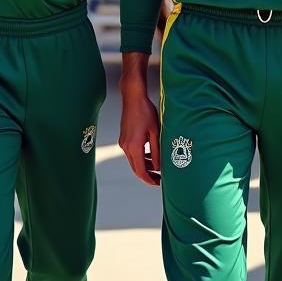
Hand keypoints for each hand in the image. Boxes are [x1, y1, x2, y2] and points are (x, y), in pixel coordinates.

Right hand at [118, 56, 160, 185]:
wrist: (133, 97)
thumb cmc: (145, 111)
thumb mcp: (155, 132)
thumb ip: (156, 151)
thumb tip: (158, 167)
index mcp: (134, 146)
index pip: (141, 171)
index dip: (149, 179)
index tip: (158, 183)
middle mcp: (126, 147)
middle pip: (136, 168)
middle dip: (147, 175)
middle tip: (159, 179)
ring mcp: (123, 143)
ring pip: (133, 161)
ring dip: (144, 166)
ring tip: (156, 169)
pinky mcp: (123, 138)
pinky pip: (132, 153)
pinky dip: (140, 157)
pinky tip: (149, 155)